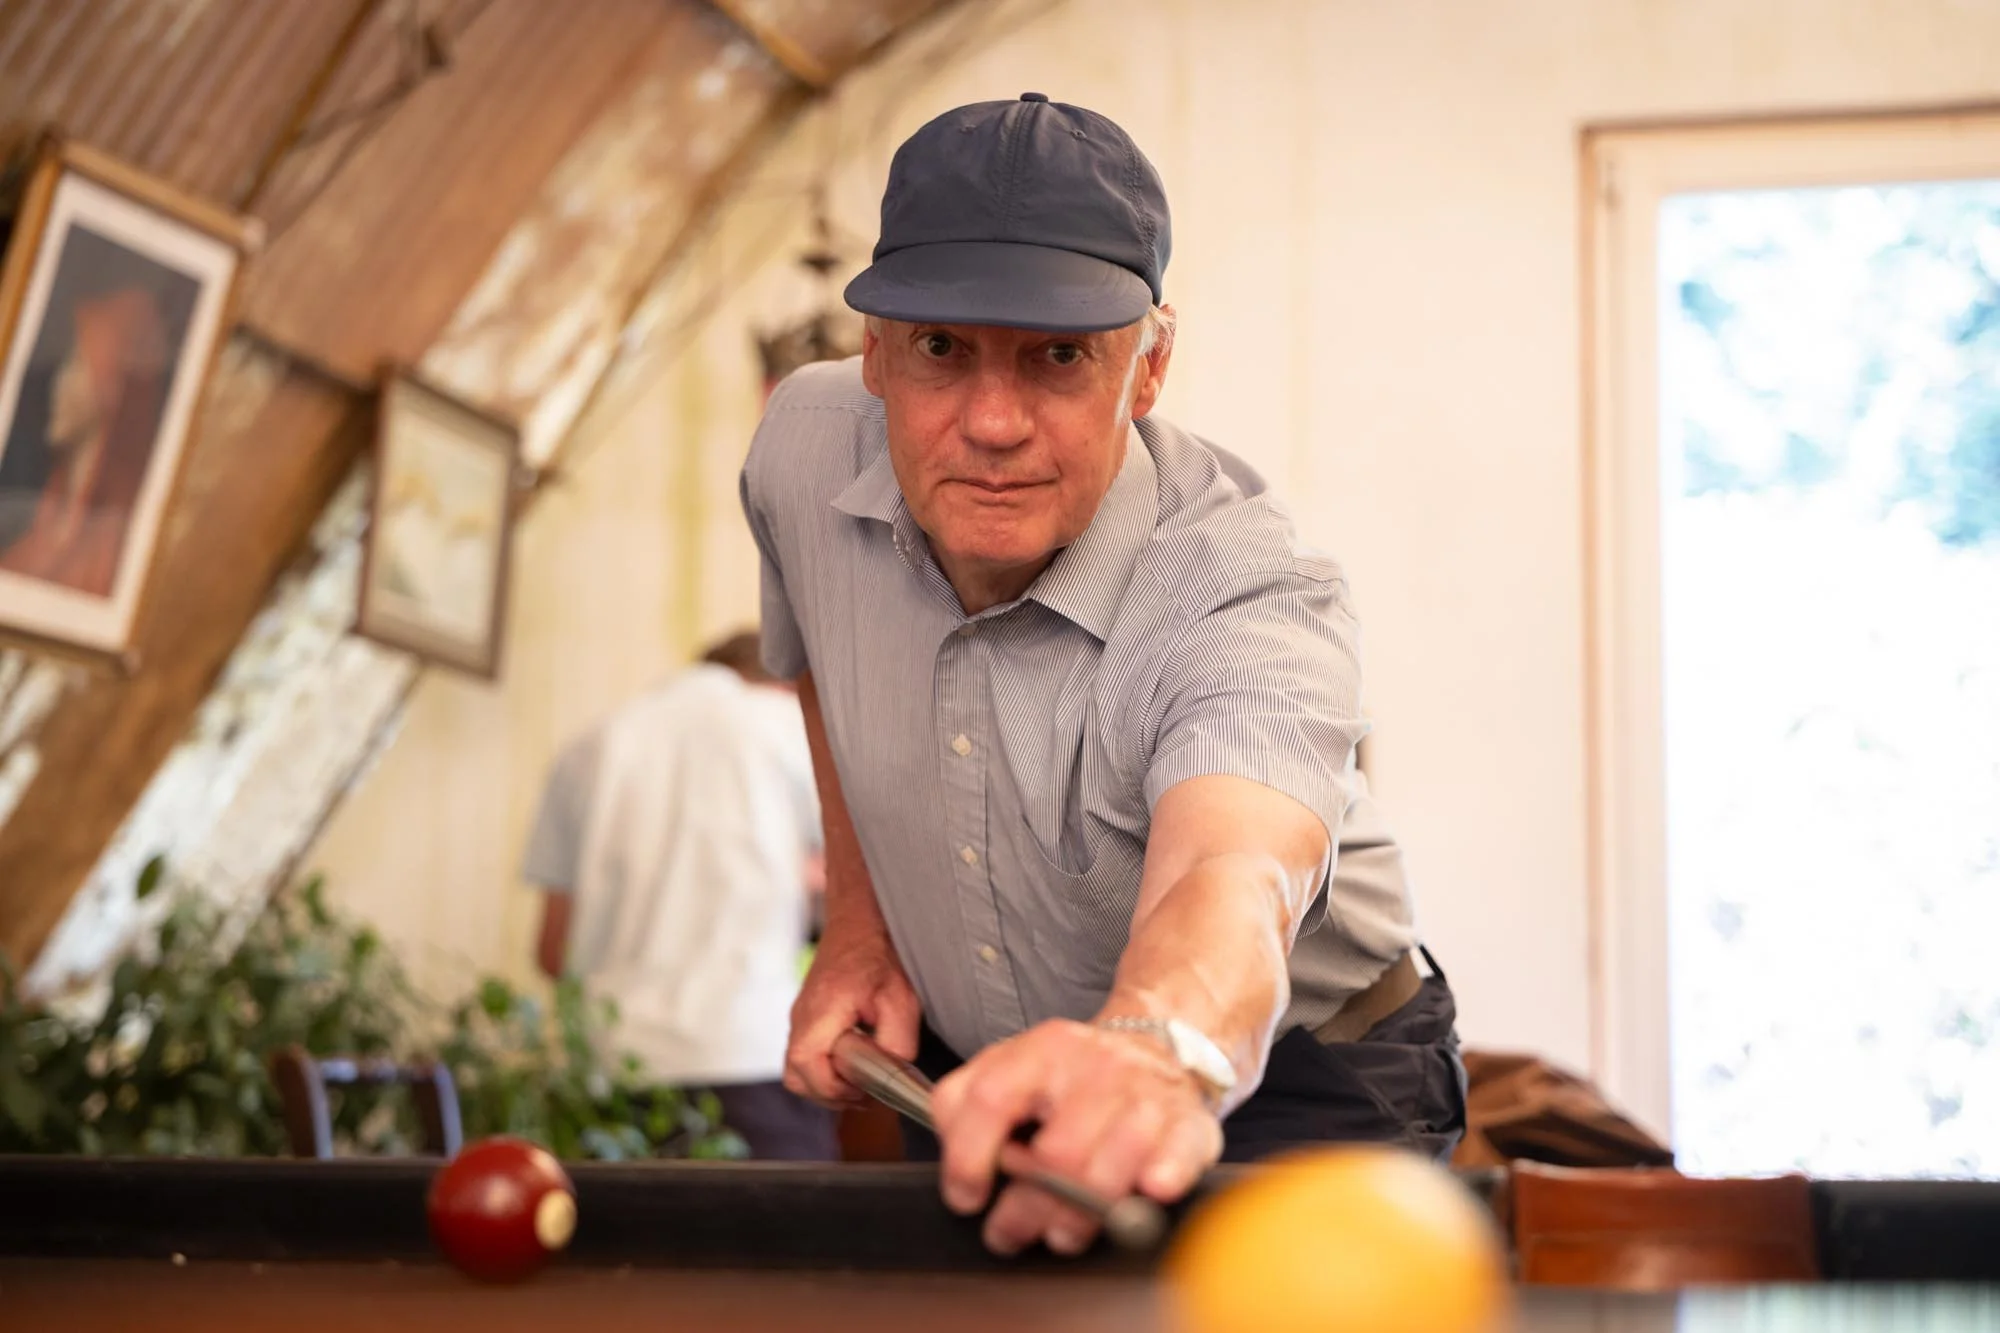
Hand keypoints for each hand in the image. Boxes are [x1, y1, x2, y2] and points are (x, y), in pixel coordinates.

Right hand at [784, 924, 920, 1106]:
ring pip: (797, 1068)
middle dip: (829, 1093)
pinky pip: (806, 1053)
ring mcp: (800, 1017)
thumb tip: (890, 1075)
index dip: (835, 1089)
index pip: (807, 1068)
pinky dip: (825, 1067)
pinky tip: (853, 1060)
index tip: (865, 1089)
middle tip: (863, 1090)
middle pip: (796, 1076)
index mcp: (820, 1012)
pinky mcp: (806, 1016)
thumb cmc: (880, 955)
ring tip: (859, 1078)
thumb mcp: (901, 1001)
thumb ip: (897, 1044)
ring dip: (826, 1082)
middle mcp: (802, 1017)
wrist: (862, 920)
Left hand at [929, 1020, 1222, 1255]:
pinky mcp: (1187, 1123)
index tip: (965, 1198)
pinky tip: (1146, 1192)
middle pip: (1055, 1153)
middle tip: (1011, 1232)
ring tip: (1062, 1233)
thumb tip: (956, 1165)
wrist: (1157, 1048)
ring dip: (1078, 1218)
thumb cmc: (1072, 1078)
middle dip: (1027, 1209)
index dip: (968, 1158)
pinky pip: (1175, 1157)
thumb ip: (961, 1106)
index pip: (990, 1099)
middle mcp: (1094, 1066)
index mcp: (1040, 1050)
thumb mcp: (1007, 1071)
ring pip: (1107, 1170)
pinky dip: (1160, 1180)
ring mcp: (1145, 1093)